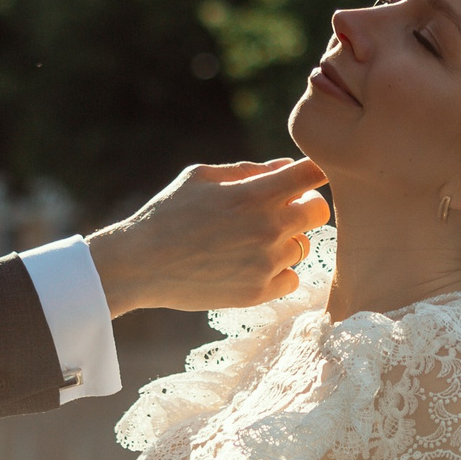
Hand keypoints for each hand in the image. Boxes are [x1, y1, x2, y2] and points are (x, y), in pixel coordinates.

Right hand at [88, 158, 330, 315]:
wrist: (139, 264)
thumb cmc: (167, 213)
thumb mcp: (201, 177)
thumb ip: (248, 170)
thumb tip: (285, 166)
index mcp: (255, 194)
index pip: (313, 173)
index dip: (313, 171)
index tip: (305, 177)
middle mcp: (268, 228)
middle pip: (321, 211)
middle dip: (306, 205)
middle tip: (281, 210)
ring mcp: (266, 263)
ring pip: (304, 246)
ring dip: (287, 241)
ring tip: (252, 241)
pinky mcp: (259, 292)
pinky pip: (292, 278)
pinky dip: (278, 272)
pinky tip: (252, 265)